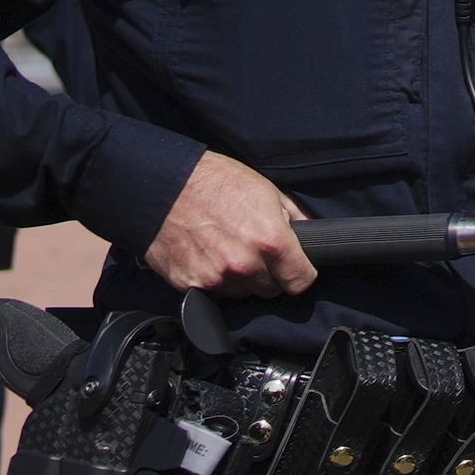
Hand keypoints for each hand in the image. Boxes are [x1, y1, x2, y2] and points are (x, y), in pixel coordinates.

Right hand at [146, 151, 315, 297]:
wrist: (162, 184)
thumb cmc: (215, 181)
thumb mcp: (266, 190)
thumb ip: (293, 218)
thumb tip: (311, 235)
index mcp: (270, 240)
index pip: (300, 281)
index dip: (300, 275)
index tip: (295, 270)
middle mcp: (244, 264)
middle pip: (270, 290)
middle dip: (269, 275)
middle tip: (256, 254)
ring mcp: (215, 277)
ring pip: (242, 293)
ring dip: (240, 280)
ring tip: (228, 250)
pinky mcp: (189, 283)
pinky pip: (213, 293)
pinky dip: (214, 280)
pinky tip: (208, 256)